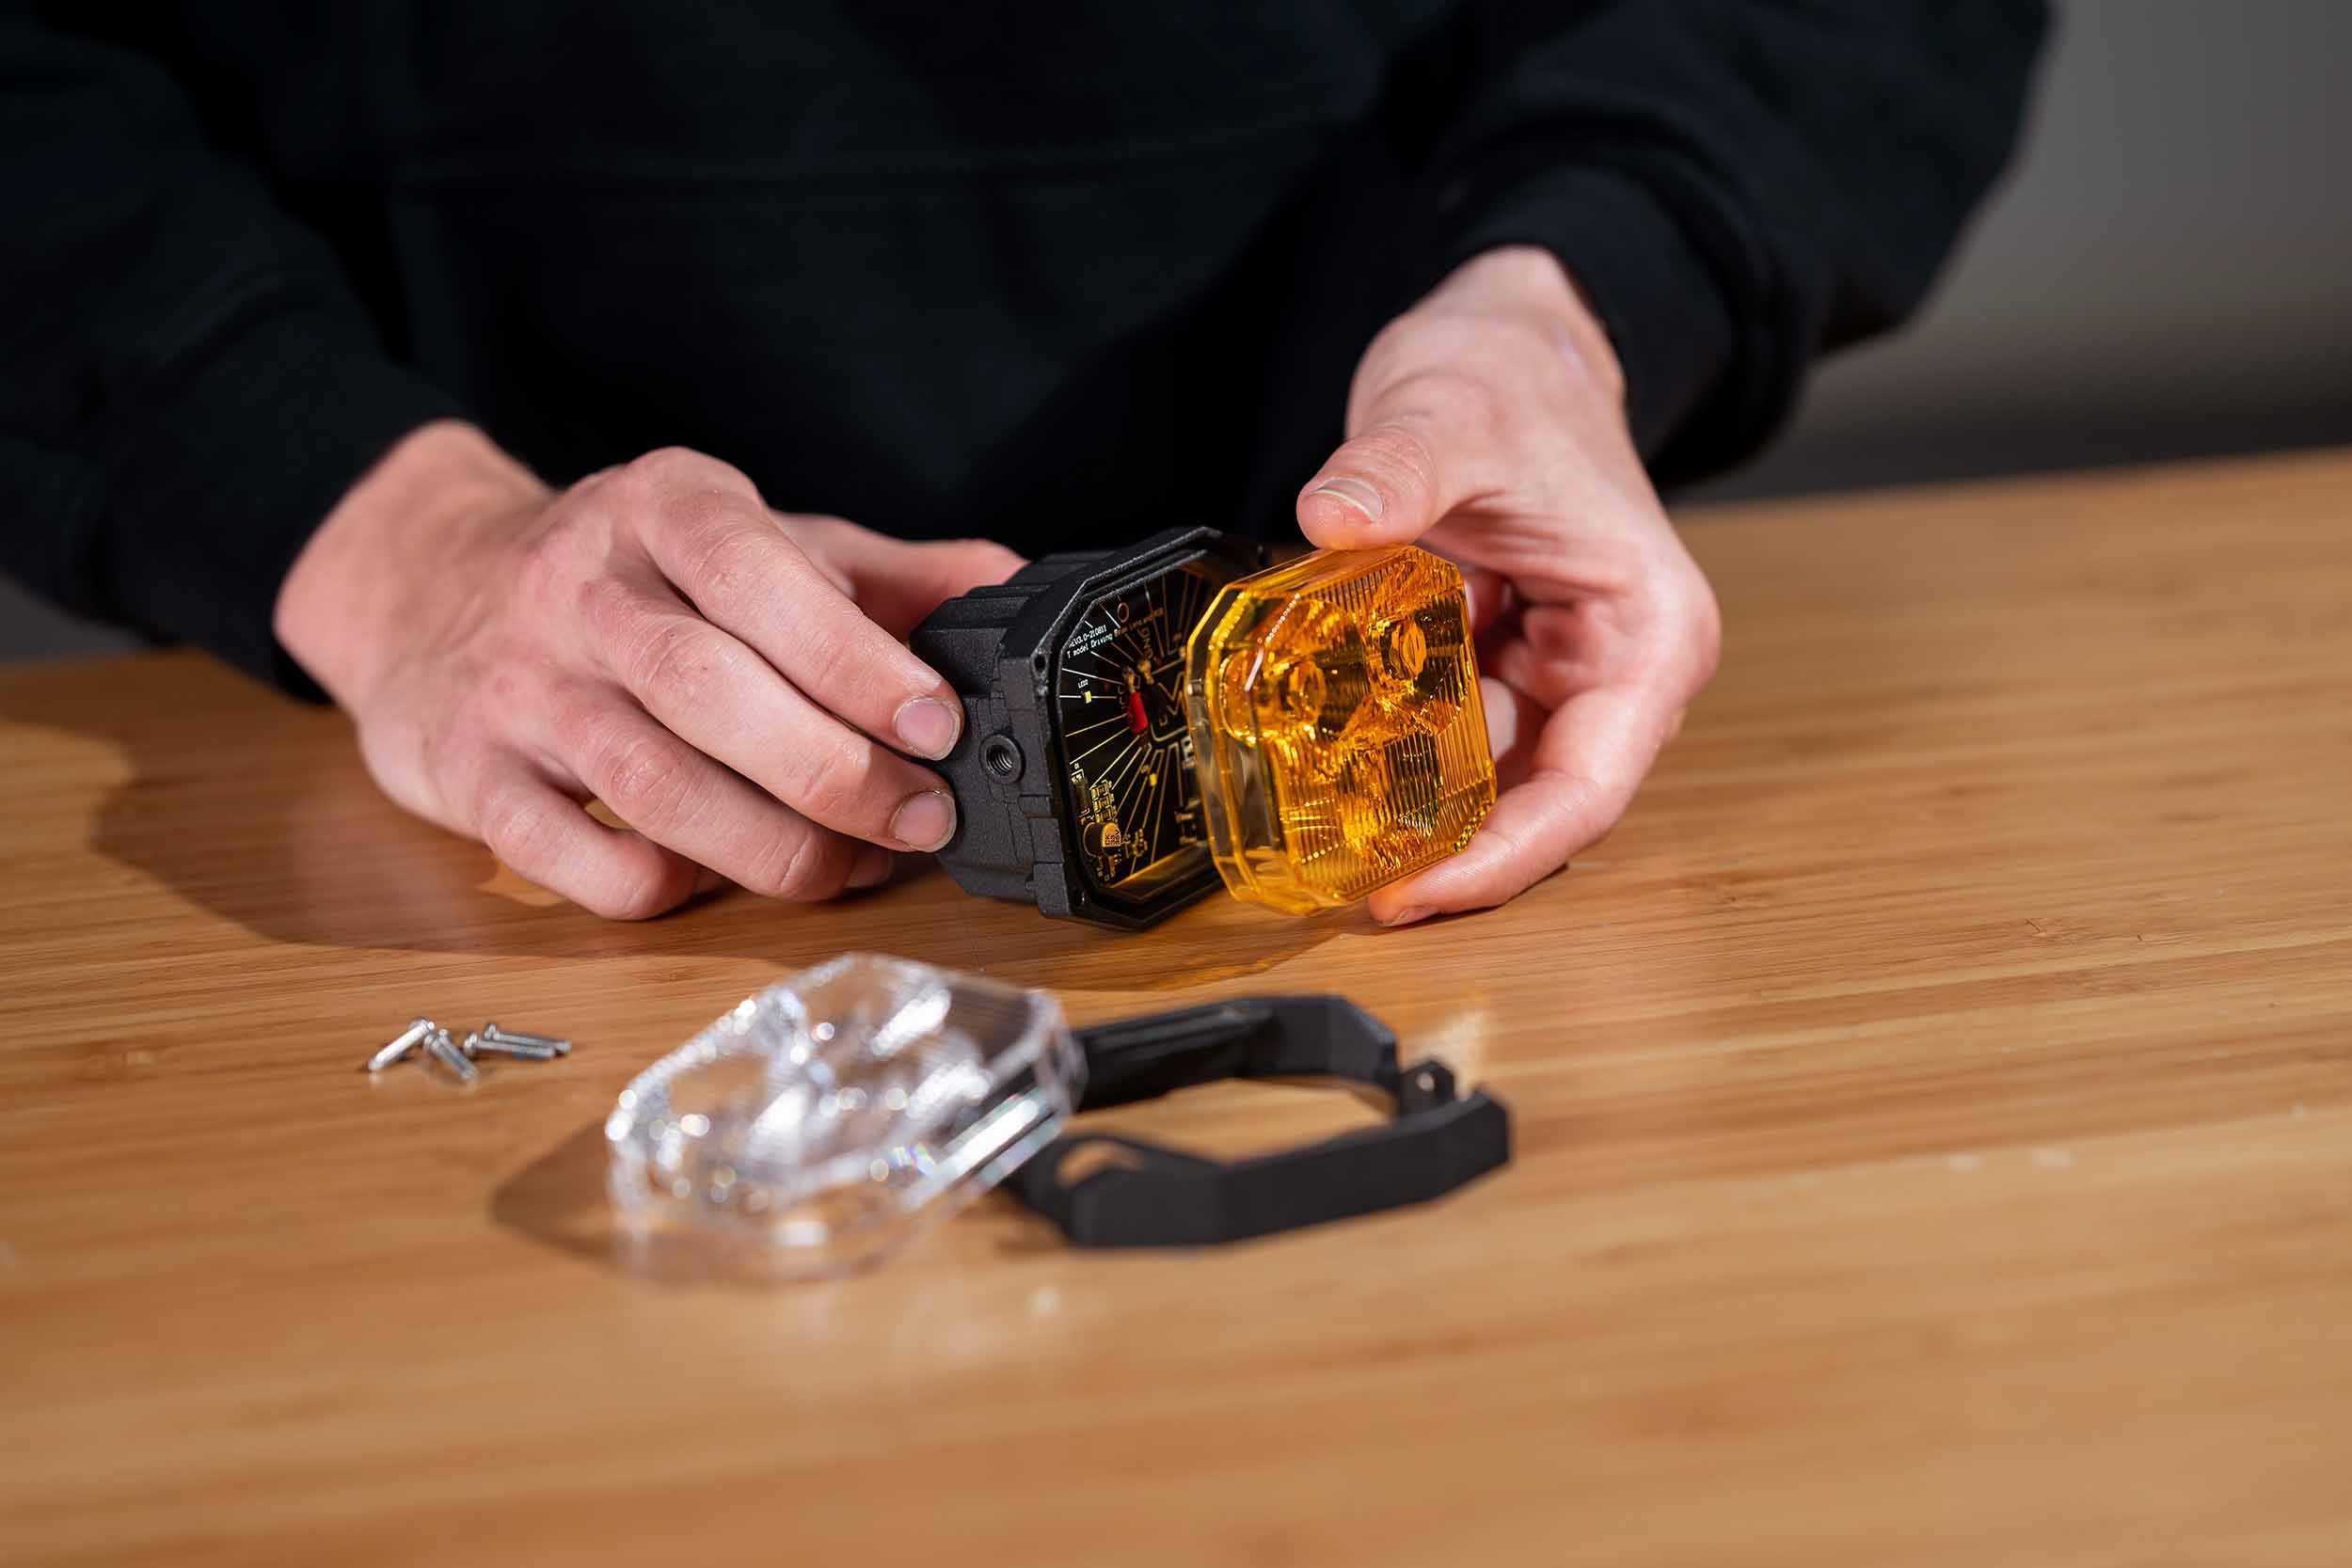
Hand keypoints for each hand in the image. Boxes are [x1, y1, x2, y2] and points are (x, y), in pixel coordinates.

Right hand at [275, 423, 1021, 917]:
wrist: (427, 588)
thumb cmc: (630, 579)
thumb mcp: (754, 544)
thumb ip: (883, 575)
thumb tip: (1011, 587)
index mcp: (661, 507)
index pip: (758, 576)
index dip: (855, 659)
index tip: (938, 724)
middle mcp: (576, 587)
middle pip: (708, 689)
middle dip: (833, 771)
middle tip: (922, 818)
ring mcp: (515, 685)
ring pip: (649, 784)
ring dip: (771, 846)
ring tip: (853, 865)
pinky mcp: (470, 775)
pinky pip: (575, 858)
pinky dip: (666, 886)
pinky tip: (724, 879)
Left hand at [1297, 246, 1720, 924]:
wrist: (1510, 342)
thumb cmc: (1517, 377)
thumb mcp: (1451, 410)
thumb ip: (1396, 466)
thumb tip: (1334, 512)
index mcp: (1648, 636)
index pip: (1587, 790)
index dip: (1503, 858)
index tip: (1414, 890)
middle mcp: (1612, 673)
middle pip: (1533, 807)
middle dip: (1443, 850)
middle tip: (1342, 883)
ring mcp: (1550, 674)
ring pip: (1479, 779)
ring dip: (1404, 805)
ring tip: (1313, 834)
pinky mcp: (1492, 665)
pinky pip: (1439, 733)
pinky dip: (1383, 749)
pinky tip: (1318, 764)